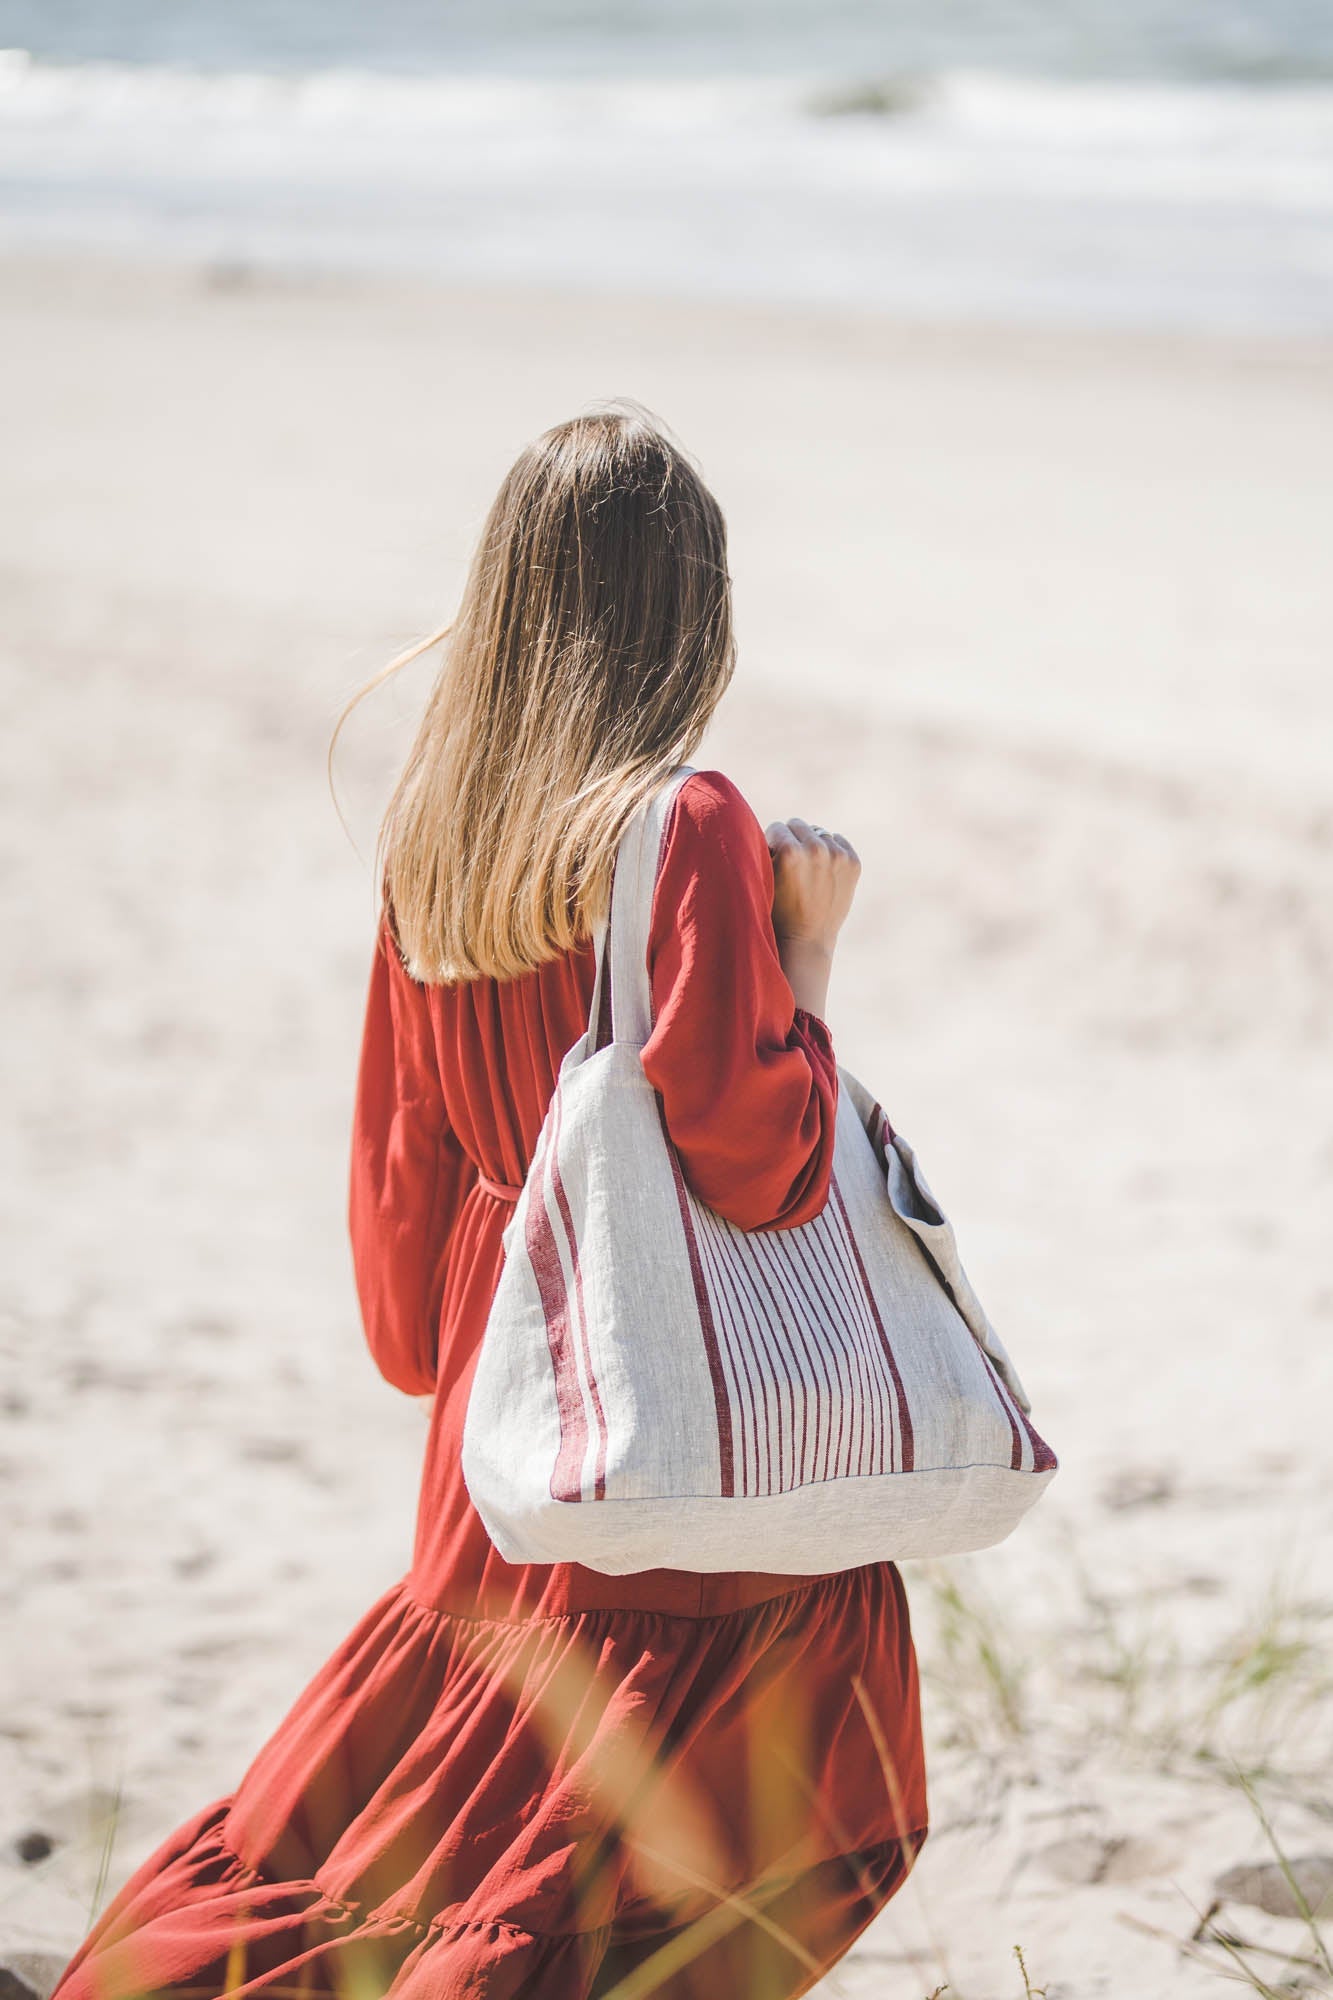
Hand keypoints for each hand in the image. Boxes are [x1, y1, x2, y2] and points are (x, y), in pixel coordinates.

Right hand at [765, 817, 860, 1018]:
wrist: (806, 941)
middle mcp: (816, 849)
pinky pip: (838, 840)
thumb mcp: (762, 878)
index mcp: (790, 851)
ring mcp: (838, 856)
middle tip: (789, 863)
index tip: (772, 860)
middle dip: (791, 840)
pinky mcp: (853, 862)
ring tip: (806, 868)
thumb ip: (762, 849)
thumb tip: (761, 826)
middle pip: (797, 824)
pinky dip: (830, 850)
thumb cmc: (775, 911)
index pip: (776, 827)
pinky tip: (822, 870)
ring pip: (818, 832)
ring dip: (811, 844)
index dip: (771, 844)